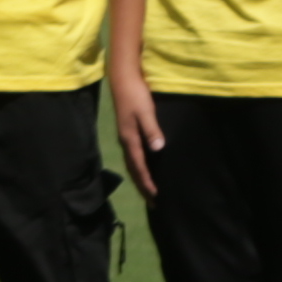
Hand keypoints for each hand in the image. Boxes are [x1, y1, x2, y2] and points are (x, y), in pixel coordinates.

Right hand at [108, 66, 163, 193]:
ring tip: (151, 191)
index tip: (156, 197)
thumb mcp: (146, 111)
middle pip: (134, 169)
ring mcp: (126, 137)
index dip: (148, 182)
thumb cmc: (136, 94)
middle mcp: (126, 141)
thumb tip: (158, 149)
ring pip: (133, 164)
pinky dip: (141, 166)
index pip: (140, 167)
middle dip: (144, 186)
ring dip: (141, 178)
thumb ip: (152, 130)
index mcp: (129, 139)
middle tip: (155, 202)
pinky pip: (135, 155)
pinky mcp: (128, 131)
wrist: (123, 79)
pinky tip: (147, 168)